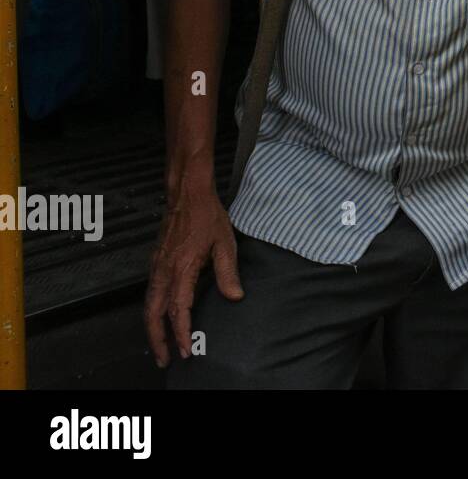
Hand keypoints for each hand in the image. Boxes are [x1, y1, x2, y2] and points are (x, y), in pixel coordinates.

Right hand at [144, 182, 242, 367]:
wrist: (187, 194)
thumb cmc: (207, 215)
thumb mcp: (225, 243)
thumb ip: (228, 272)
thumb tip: (234, 297)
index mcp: (182, 267)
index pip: (178, 309)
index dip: (181, 332)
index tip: (185, 349)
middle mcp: (164, 270)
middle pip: (153, 314)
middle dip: (158, 340)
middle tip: (166, 359)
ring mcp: (156, 266)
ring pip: (148, 305)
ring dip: (153, 328)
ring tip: (162, 346)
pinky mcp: (155, 262)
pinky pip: (150, 293)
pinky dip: (152, 312)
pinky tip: (161, 319)